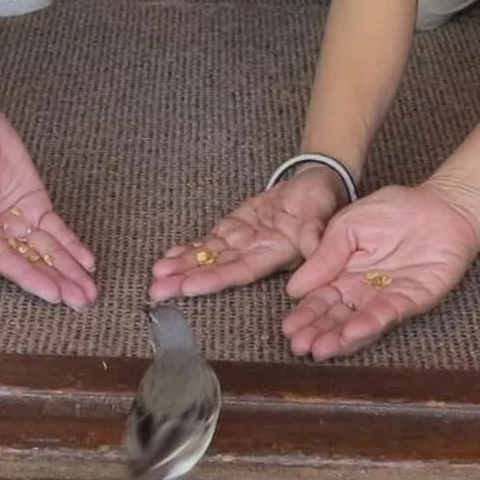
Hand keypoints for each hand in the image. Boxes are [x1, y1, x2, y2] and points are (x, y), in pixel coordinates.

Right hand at [0, 94, 97, 307]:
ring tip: (88, 290)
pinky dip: (71, 246)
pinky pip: (54, 231)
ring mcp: (14, 222)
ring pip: (44, 251)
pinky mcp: (33, 206)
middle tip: (80, 300)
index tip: (51, 293)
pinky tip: (86, 262)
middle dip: (55, 282)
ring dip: (67, 270)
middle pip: (27, 263)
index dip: (28, 277)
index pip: (1, 263)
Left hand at [149, 169, 341, 299]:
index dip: (216, 279)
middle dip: (187, 280)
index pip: (241, 271)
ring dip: (182, 267)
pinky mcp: (234, 229)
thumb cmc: (321, 202)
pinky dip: (188, 249)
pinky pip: (209, 243)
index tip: (190, 286)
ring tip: (156, 276)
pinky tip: (167, 258)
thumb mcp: (322, 214)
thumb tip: (314, 249)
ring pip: (208, 258)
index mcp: (276, 255)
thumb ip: (315, 233)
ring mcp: (242, 243)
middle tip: (159, 291)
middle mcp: (254, 254)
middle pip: (217, 269)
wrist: (313, 189)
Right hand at [281, 182, 479, 359]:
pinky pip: (388, 314)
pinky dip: (369, 324)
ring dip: (339, 338)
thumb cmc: (393, 210)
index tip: (288, 329)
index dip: (305, 314)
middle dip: (317, 332)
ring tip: (320, 350)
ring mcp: (388, 298)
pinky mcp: (413, 299)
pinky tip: (351, 333)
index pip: (321, 298)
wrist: (439, 206)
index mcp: (345, 273)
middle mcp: (364, 291)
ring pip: (359, 322)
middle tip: (299, 347)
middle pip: (337, 316)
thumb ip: (325, 254)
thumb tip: (295, 286)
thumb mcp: (348, 226)